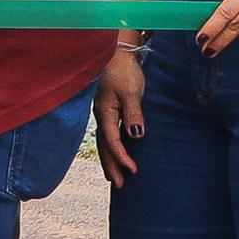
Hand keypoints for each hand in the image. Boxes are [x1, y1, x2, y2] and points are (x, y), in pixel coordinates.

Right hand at [94, 47, 147, 183]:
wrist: (117, 53)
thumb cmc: (124, 71)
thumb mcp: (131, 92)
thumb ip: (133, 113)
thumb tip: (136, 136)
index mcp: (105, 113)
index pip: (113, 142)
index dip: (122, 157)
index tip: (133, 171)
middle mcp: (102, 116)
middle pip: (104, 147)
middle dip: (112, 166)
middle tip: (120, 185)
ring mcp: (104, 113)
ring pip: (104, 142)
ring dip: (109, 160)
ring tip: (113, 176)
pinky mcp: (108, 109)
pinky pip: (108, 134)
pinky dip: (110, 147)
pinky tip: (115, 152)